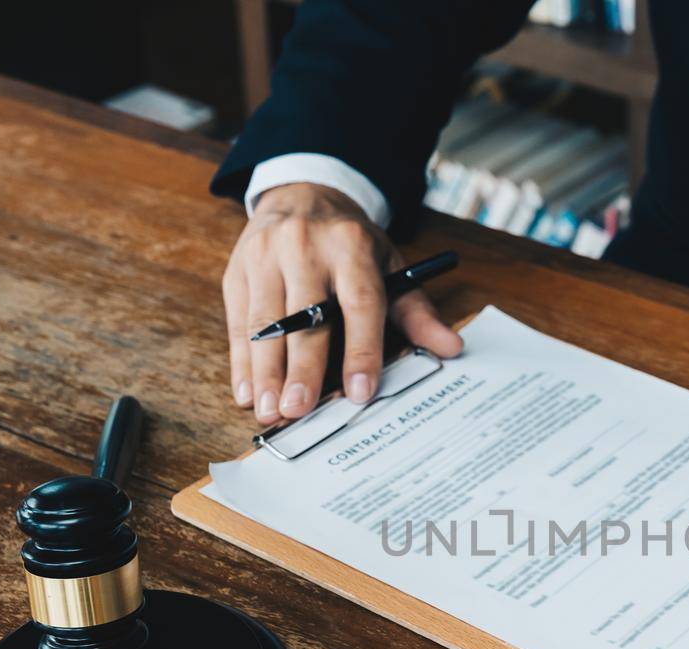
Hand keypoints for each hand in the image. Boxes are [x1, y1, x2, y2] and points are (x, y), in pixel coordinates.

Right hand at [221, 182, 462, 424]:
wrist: (302, 196)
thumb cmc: (350, 244)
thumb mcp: (390, 266)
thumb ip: (416, 312)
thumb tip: (451, 347)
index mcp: (351, 245)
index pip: (359, 303)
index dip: (360, 350)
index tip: (359, 392)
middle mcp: (304, 247)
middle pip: (304, 318)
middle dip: (302, 369)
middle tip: (299, 410)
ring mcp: (265, 256)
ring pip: (264, 324)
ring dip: (266, 373)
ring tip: (269, 411)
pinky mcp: (237, 270)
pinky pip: (238, 322)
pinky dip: (242, 361)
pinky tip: (247, 391)